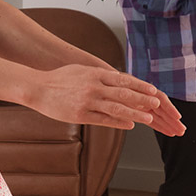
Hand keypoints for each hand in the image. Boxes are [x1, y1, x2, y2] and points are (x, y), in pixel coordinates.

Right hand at [27, 65, 185, 135]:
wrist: (37, 88)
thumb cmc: (59, 78)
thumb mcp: (82, 71)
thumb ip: (99, 75)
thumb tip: (115, 77)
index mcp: (96, 74)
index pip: (124, 80)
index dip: (140, 86)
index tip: (153, 91)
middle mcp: (94, 86)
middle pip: (124, 93)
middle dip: (143, 99)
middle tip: (158, 104)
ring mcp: (88, 101)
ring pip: (117, 108)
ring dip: (135, 113)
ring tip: (149, 118)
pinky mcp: (81, 114)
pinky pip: (104, 119)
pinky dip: (119, 122)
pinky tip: (130, 125)